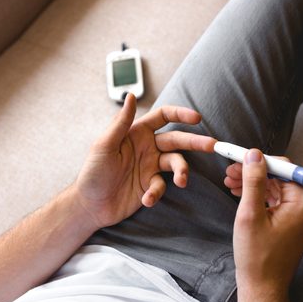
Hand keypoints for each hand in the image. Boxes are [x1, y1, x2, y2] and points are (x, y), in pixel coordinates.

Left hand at [75, 94, 215, 230]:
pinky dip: (157, 193)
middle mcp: (147, 148)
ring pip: (176, 163)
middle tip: (213, 145)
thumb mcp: (104, 145)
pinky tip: (146, 199)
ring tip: (182, 181)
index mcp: (137, 133)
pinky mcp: (151, 186)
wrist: (90, 205)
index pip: (163, 117)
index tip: (197, 118)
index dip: (181, 114)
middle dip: (195, 142)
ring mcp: (150, 167)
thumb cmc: (93, 172)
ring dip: (181, 171)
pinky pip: (161, 186)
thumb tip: (131, 96)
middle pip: (177, 140)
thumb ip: (120, 123)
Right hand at [225, 149, 302, 301]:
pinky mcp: (293, 220)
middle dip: (252, 172)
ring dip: (252, 182)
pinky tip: (241, 192)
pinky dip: (258, 194)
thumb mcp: (250, 213)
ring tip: (230, 182)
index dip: (256, 160)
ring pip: (274, 186)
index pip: (281, 168)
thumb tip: (253, 154)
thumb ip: (253, 180)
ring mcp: (301, 214)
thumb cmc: (256, 255)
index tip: (236, 157)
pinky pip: (275, 199)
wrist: (262, 285)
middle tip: (229, 171)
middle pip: (277, 176)